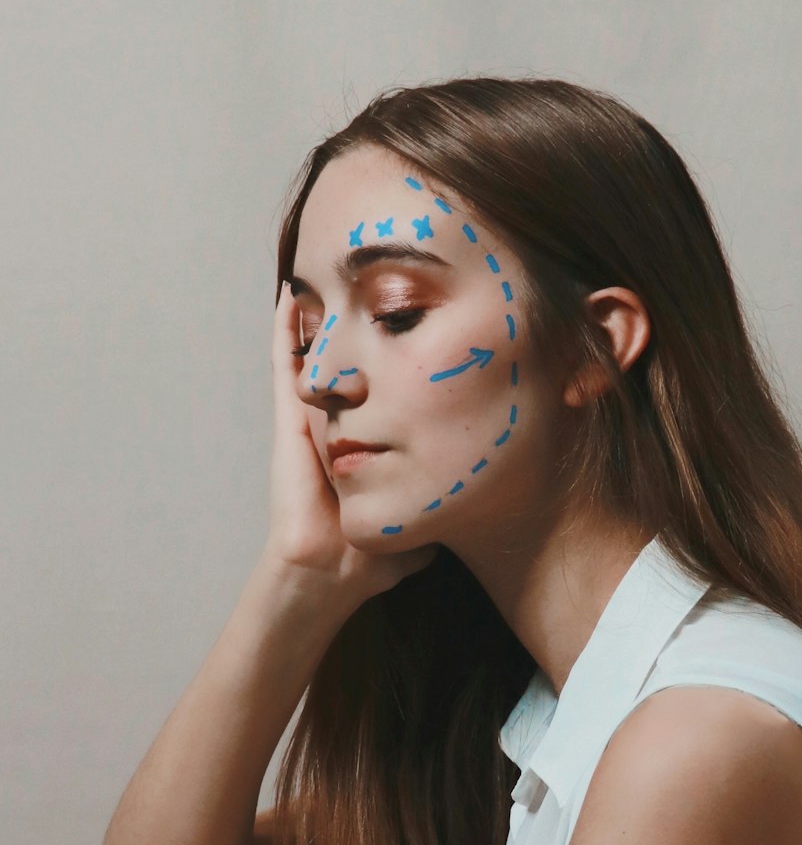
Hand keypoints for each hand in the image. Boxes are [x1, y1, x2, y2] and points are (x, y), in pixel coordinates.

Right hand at [265, 282, 440, 601]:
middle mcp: (339, 425)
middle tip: (373, 282)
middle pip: (352, 362)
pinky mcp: (290, 421)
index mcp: (368, 442)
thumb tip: (473, 502)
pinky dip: (285, 329)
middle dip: (360, 326)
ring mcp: (312, 419)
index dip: (400, 362)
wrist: (331, 571)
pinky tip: (289, 294)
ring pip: (318, 355)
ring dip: (320, 317)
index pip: (385, 391)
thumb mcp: (424, 524)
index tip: (423, 330)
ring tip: (329, 273)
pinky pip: (286, 364)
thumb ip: (445, 506)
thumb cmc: (373, 558)